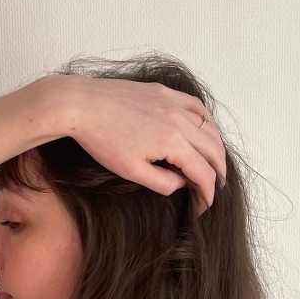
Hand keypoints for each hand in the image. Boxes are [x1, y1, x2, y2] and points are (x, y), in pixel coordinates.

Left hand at [45, 73, 226, 214]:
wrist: (81, 105)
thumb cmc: (101, 140)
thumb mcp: (132, 171)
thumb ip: (163, 182)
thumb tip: (183, 183)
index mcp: (173, 142)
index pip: (203, 173)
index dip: (207, 195)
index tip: (203, 207)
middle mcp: (180, 120)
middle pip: (214, 150)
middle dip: (218, 173)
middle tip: (215, 188)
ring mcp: (173, 102)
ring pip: (210, 126)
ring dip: (216, 148)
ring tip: (213, 163)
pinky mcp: (164, 92)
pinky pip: (196, 105)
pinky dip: (206, 121)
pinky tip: (203, 130)